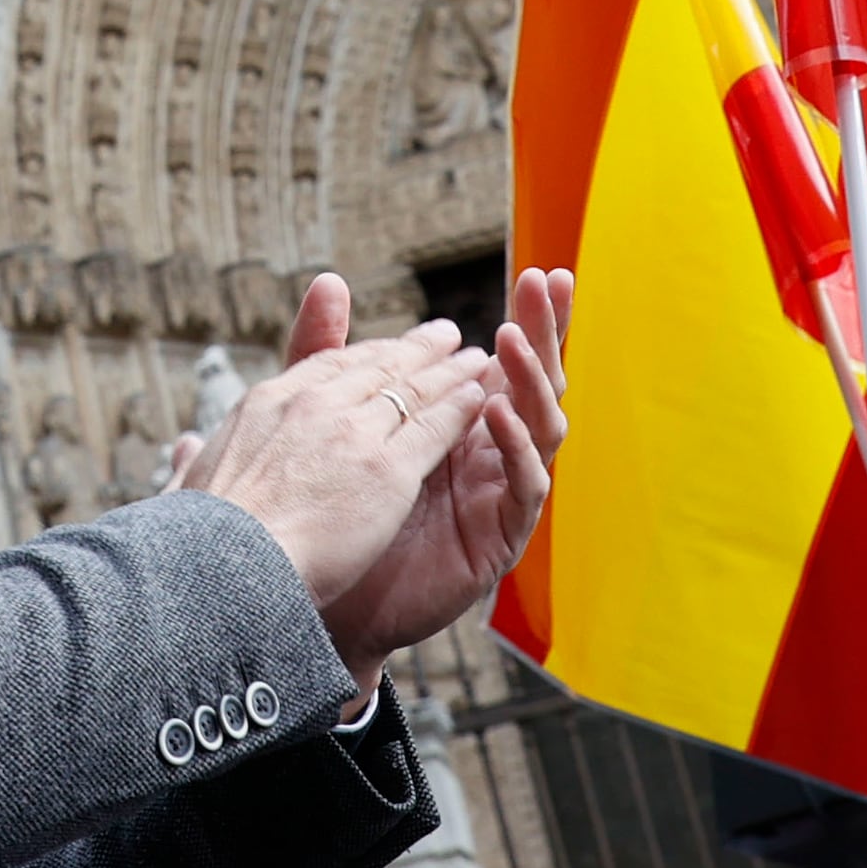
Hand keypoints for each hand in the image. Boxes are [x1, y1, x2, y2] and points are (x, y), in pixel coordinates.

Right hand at [176, 279, 491, 621]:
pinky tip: (482, 399)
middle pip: (377, 367)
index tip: (387, 351)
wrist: (223, 568)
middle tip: (444, 336)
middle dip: (415, 351)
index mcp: (266, 404)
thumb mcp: (190, 485)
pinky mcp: (387, 471)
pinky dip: (462, 409)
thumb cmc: (198, 542)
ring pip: (414, 390)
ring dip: (450, 373)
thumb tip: (182, 449)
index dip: (365, 356)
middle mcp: (312, 405)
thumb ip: (193, 464)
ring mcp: (352, 434)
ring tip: (476, 360)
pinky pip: (436, 428)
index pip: (327, 367)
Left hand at [313, 267, 568, 704]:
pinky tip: (499, 414)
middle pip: (532, 384)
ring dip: (528, 381)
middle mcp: (489, 453)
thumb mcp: (330, 416)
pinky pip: (523, 487)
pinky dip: (516, 448)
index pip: (503, 361)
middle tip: (549, 285)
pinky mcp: (498, 536)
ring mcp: (497, 493)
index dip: (525, 319)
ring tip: (507, 342)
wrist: (317, 595)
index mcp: (461, 423)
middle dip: (545, 334)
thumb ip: (333, 350)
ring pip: (539, 428)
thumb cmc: (331, 511)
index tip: (536, 272)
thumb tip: (329, 279)